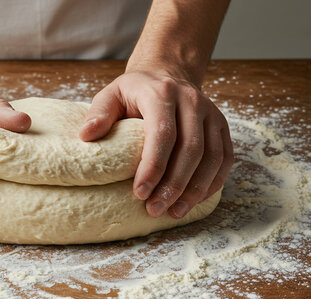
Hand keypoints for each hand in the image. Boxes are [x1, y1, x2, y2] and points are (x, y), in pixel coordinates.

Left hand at [79, 70, 233, 217]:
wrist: (168, 74)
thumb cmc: (136, 92)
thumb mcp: (112, 94)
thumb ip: (99, 113)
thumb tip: (86, 136)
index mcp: (162, 94)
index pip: (163, 134)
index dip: (153, 167)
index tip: (139, 193)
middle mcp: (192, 102)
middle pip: (191, 149)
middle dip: (173, 185)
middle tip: (154, 209)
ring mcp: (212, 114)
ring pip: (212, 157)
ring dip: (194, 190)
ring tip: (174, 212)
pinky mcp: (222, 127)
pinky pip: (224, 159)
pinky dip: (211, 183)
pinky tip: (193, 201)